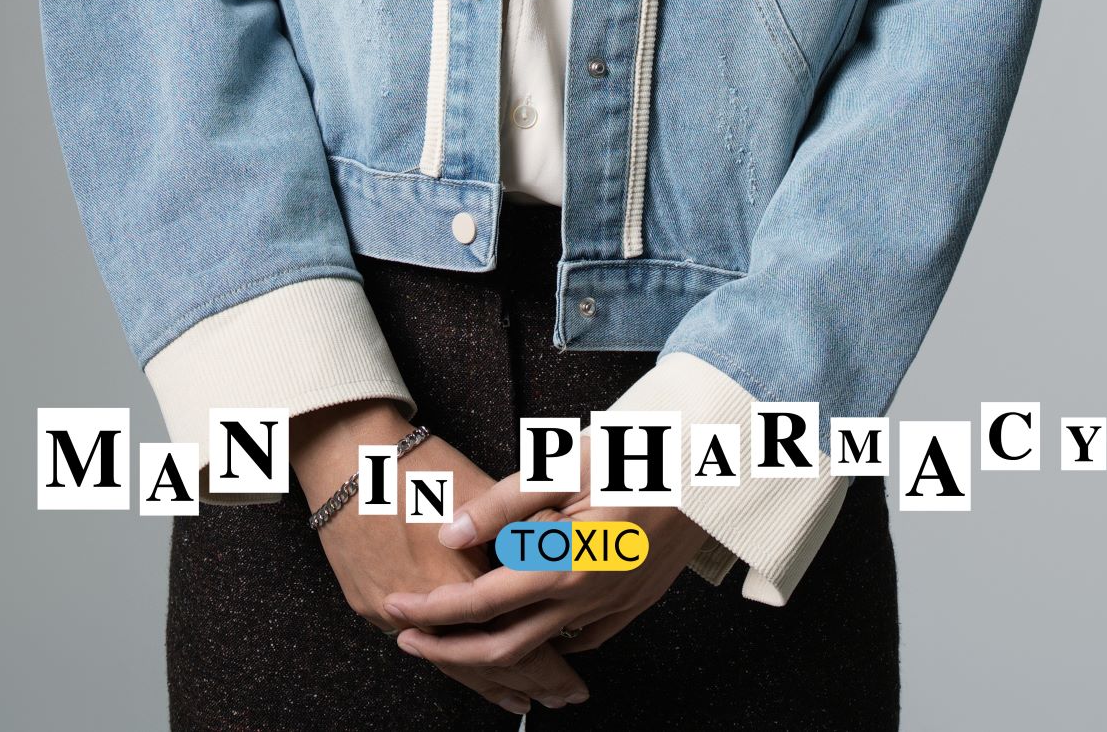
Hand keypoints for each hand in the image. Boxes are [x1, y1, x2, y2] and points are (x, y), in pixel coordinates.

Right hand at [292, 400, 591, 715]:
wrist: (345, 452)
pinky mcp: (367, 603)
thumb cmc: (414, 463)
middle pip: (486, 663)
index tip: (574, 683)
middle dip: (529, 685)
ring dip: (490, 681)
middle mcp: (426, 610)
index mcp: (461, 582)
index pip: (516, 644)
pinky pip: (419, 644)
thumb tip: (550, 556)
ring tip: (523, 697)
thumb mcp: (482, 489)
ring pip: (451, 664)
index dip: (550, 668)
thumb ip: (516, 529)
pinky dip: (449, 660)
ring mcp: (388, 612)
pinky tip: (467, 665)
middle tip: (561, 698)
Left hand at [381, 423, 708, 675]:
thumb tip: (451, 533)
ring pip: (540, 650)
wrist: (709, 471)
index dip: (433, 610)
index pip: (481, 603)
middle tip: (408, 637)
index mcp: (562, 565)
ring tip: (455, 633)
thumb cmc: (635, 455)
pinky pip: (578, 640)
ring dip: (491, 650)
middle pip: (503, 649)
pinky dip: (542, 639)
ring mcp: (611, 608)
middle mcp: (584, 600)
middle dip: (449, 650)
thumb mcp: (564, 465)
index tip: (397, 606)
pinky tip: (527, 618)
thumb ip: (504, 503)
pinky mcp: (631, 607)